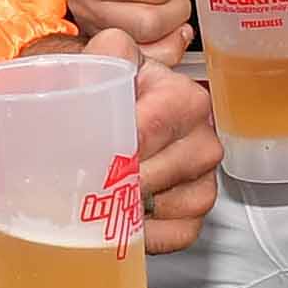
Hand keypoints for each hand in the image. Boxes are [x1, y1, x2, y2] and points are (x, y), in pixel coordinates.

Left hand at [96, 28, 225, 254]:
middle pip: (157, 173)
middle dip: (117, 182)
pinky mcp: (197, 207)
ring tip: (99, 199)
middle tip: (83, 183)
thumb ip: (104, 54)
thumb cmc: (109, 86)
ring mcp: (205, 175)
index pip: (149, 131)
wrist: (113, 106)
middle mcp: (202, 135)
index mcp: (184, 96)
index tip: (86, 157)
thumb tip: (93, 73)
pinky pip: (178, 233)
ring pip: (171, 207)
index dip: (114, 147)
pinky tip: (122, 218)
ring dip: (130, 209)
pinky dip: (146, 233)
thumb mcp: (104, 58)